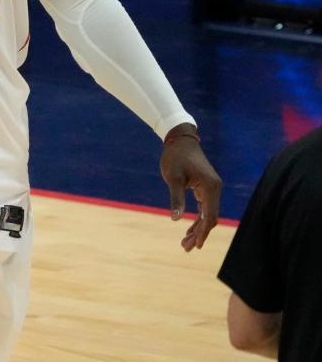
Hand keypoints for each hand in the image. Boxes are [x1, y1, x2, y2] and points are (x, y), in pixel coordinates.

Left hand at [159, 125, 221, 251]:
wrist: (179, 139)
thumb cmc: (175, 156)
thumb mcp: (173, 177)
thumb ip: (176, 198)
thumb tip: (176, 219)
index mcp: (210, 187)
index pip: (210, 216)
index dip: (203, 232)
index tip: (194, 245)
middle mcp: (215, 189)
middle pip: (210, 218)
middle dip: (199, 234)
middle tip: (185, 248)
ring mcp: (211, 188)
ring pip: (207, 214)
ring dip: (198, 228)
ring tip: (185, 243)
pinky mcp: (206, 187)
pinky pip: (204, 207)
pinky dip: (197, 218)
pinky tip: (189, 229)